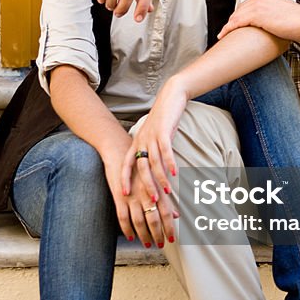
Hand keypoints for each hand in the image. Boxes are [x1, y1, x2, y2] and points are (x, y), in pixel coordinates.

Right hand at [102, 137, 178, 248]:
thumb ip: (166, 199)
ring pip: (138, 221)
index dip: (169, 226)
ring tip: (148, 244)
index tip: (172, 239)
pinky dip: (126, 229)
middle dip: (158, 234)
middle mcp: (145, 193)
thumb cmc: (141, 169)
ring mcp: (132, 196)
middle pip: (153, 218)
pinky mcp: (119, 197)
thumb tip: (177, 215)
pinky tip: (131, 237)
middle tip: (161, 245)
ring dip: (144, 235)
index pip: (166, 212)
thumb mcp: (155, 181)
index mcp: (156, 189)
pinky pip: (122, 217)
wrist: (119, 153)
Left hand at [122, 78, 188, 203]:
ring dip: (160, 178)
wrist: (170, 97)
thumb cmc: (163, 120)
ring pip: (154, 162)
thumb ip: (151, 151)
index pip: (126, 164)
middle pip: (140, 168)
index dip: (124, 179)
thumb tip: (154, 170)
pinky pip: (166, 150)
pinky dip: (170, 162)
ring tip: (166, 192)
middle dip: (145, 186)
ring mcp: (152, 136)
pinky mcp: (164, 131)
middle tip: (151, 203)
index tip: (123, 195)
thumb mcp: (153, 136)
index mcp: (137, 143)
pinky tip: (175, 173)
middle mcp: (141, 141)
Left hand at [218, 0, 299, 42]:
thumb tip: (272, 24)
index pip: (248, 4)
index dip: (240, 15)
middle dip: (232, 20)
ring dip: (228, 26)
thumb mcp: (284, 13)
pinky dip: (228, 29)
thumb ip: (274, 14)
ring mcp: (258, 5)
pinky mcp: (257, 15)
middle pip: (240, 9)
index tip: (235, 23)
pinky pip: (237, 22)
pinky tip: (224, 34)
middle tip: (227, 30)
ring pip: (236, 15)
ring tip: (223, 34)